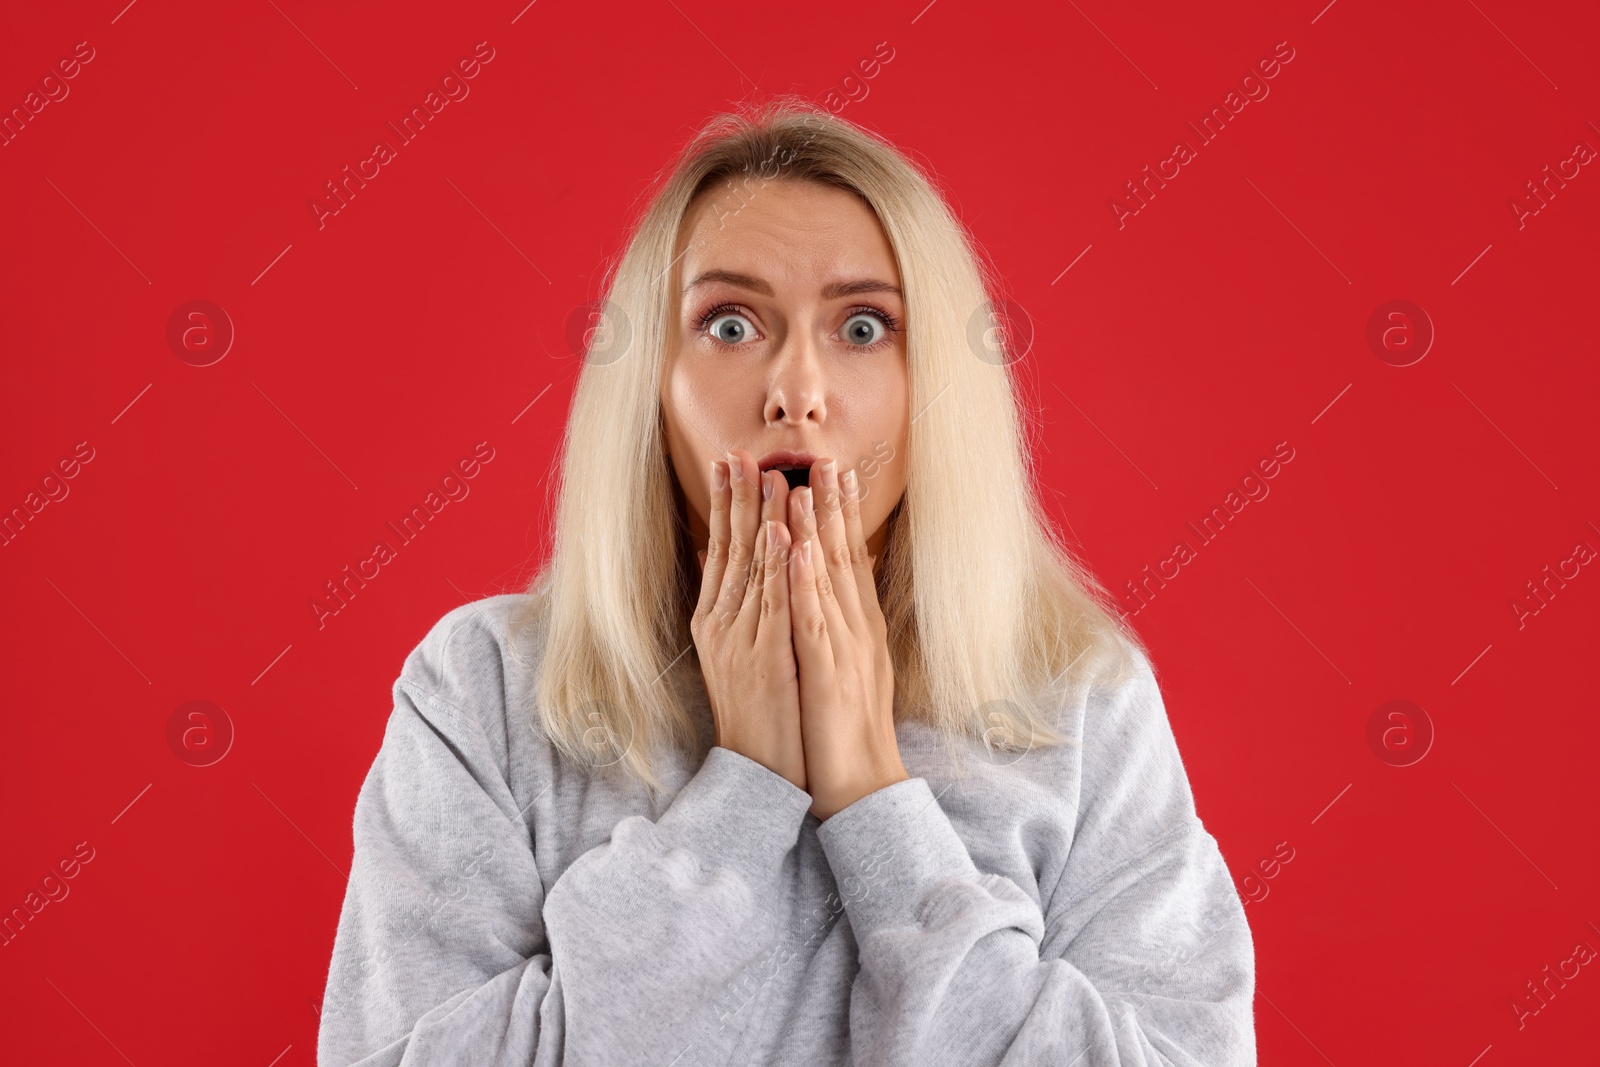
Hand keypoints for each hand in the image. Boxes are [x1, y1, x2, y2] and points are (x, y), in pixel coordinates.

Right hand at [691, 450, 806, 791]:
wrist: (763, 773)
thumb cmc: (764, 716)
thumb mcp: (746, 656)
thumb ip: (746, 612)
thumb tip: (745, 571)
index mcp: (717, 622)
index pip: (721, 551)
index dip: (725, 505)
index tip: (729, 462)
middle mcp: (723, 625)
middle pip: (730, 550)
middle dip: (735, 498)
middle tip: (739, 451)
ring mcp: (743, 641)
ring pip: (751, 568)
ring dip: (758, 518)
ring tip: (767, 475)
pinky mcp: (766, 659)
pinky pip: (771, 604)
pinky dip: (774, 565)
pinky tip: (778, 532)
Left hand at [786, 458, 906, 819]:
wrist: (862, 785)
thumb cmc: (847, 732)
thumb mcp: (844, 669)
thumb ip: (839, 628)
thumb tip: (837, 594)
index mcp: (858, 628)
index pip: (850, 559)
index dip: (841, 514)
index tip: (834, 470)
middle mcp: (857, 629)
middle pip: (845, 556)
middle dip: (833, 504)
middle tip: (824, 455)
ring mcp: (844, 648)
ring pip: (830, 578)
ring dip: (818, 528)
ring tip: (804, 484)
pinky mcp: (828, 671)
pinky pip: (814, 618)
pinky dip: (806, 580)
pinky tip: (798, 548)